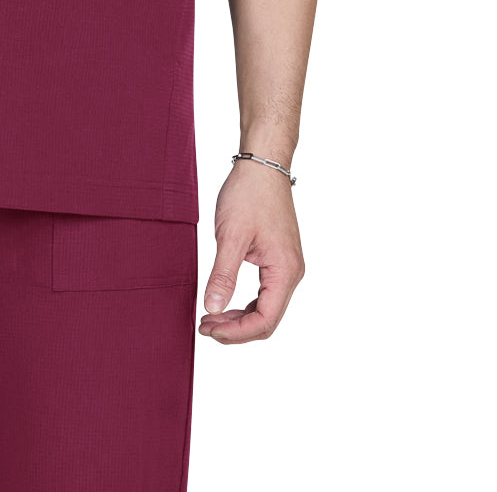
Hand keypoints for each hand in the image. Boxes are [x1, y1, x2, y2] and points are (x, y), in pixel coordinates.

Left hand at [198, 159, 304, 343]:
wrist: (262, 164)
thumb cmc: (249, 194)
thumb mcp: (231, 235)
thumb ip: (223, 275)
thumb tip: (213, 308)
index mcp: (285, 270)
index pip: (265, 320)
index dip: (236, 332)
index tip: (209, 329)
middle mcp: (291, 272)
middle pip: (268, 319)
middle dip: (236, 328)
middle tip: (204, 326)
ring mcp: (286, 265)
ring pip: (266, 308)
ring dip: (240, 317)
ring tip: (210, 316)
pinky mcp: (278, 258)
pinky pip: (265, 292)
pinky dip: (245, 302)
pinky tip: (224, 300)